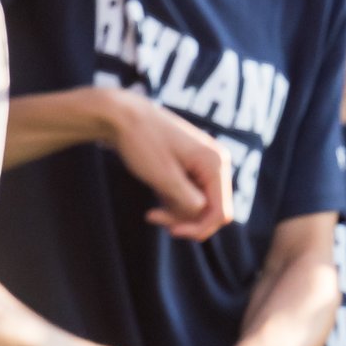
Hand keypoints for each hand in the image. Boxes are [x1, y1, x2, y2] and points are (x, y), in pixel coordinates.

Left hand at [101, 91, 232, 240]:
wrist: (124, 114)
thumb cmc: (142, 143)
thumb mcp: (163, 177)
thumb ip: (187, 200)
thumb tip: (202, 215)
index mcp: (215, 164)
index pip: (221, 212)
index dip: (199, 228)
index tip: (170, 231)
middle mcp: (217, 162)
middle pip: (212, 208)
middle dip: (185, 219)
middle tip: (153, 217)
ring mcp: (206, 162)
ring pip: (201, 203)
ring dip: (178, 211)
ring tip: (152, 209)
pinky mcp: (193, 164)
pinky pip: (192, 192)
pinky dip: (176, 200)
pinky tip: (157, 194)